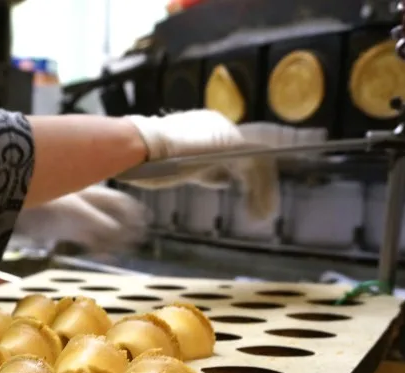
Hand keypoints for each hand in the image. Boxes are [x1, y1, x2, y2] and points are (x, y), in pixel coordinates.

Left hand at [14, 185, 150, 252]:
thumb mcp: (73, 211)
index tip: (146, 220)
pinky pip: (89, 240)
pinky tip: (105, 256)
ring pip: (103, 229)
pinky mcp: (67, 230)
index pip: (119, 200)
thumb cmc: (42, 201)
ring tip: (127, 250)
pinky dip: (98, 248)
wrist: (13, 205)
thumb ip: (96, 221)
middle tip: (141, 238)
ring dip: (115, 240)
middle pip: (115, 215)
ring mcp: (77, 217)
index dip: (134, 210)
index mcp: (91, 192)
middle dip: (128, 227)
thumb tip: (118, 233)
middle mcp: (87, 203)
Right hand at [119, 110, 318, 221]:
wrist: (141, 147)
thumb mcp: (178, 168)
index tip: (245, 196)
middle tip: (260, 208)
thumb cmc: (147, 160)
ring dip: (262, 189)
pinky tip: (259, 209)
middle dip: (257, 184)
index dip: (240, 177)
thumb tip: (220, 181)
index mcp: (205, 129)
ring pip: (256, 162)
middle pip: (247, 157)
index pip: (232, 153)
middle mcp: (219, 126)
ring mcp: (226, 132)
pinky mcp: (231, 143)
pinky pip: (257, 166)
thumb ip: (200, 171)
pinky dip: (262, 189)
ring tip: (261, 214)